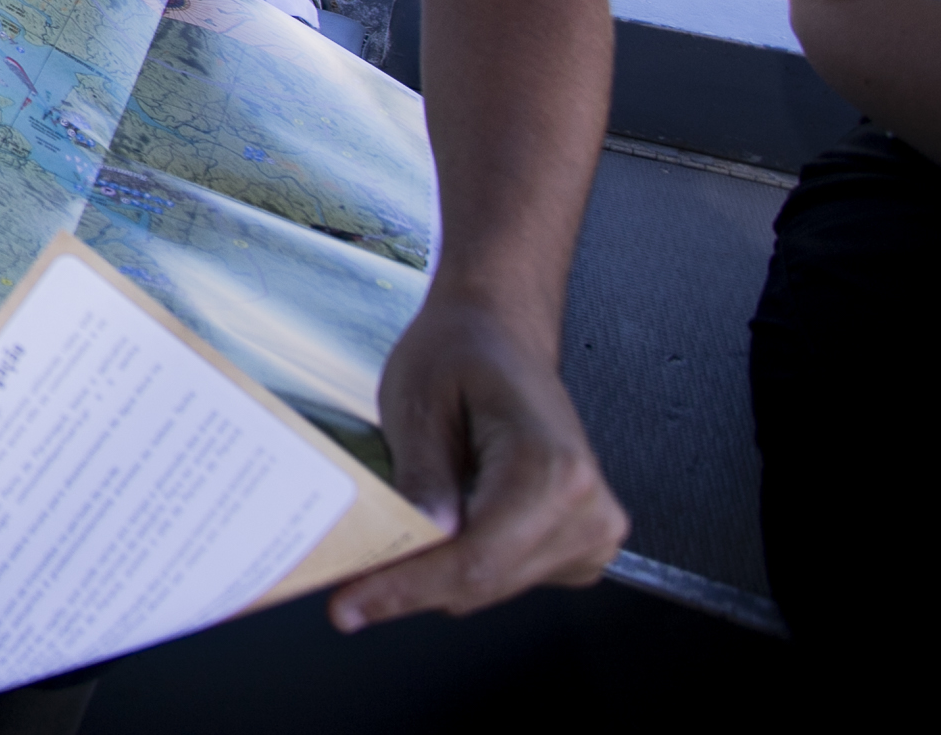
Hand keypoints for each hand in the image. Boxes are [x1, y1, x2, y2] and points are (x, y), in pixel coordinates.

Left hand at [328, 291, 626, 629]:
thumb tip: (417, 541)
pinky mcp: (579, 541)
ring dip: (437, 575)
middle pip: (484, 583)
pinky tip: (438, 530)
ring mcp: (592, 530)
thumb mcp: (418, 404)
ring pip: (492, 587)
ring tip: (390, 545)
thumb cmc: (461, 353)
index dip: (406, 589)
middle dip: (412, 585)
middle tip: (349, 585)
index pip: (475, 561)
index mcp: (553, 470)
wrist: (499, 333)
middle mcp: (586, 508)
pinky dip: (464, 565)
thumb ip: (422, 478)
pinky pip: (508, 577)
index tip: (350, 607)